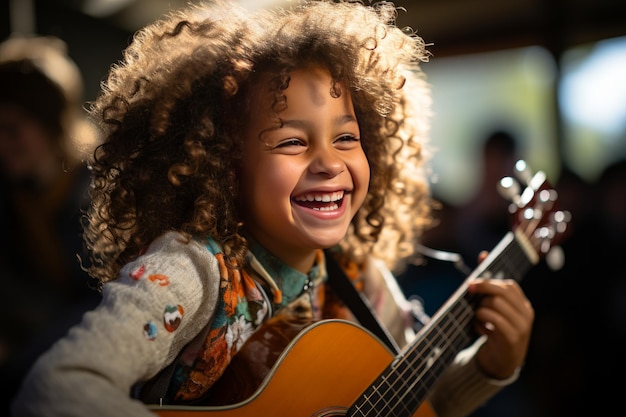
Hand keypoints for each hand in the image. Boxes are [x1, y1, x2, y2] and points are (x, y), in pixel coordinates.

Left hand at [468, 252, 534, 378]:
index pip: (509, 285)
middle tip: (468, 290)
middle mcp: (526, 313)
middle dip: (482, 289)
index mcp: (522, 304)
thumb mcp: (493, 307)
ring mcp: (521, 326)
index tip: (472, 283)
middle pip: (501, 292)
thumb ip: (489, 284)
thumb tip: (483, 254)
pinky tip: (479, 329)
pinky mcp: (512, 338)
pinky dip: (480, 322)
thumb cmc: (495, 330)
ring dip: (479, 310)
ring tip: (477, 319)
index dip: (489, 280)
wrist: (502, 363)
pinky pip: (492, 320)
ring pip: (494, 305)